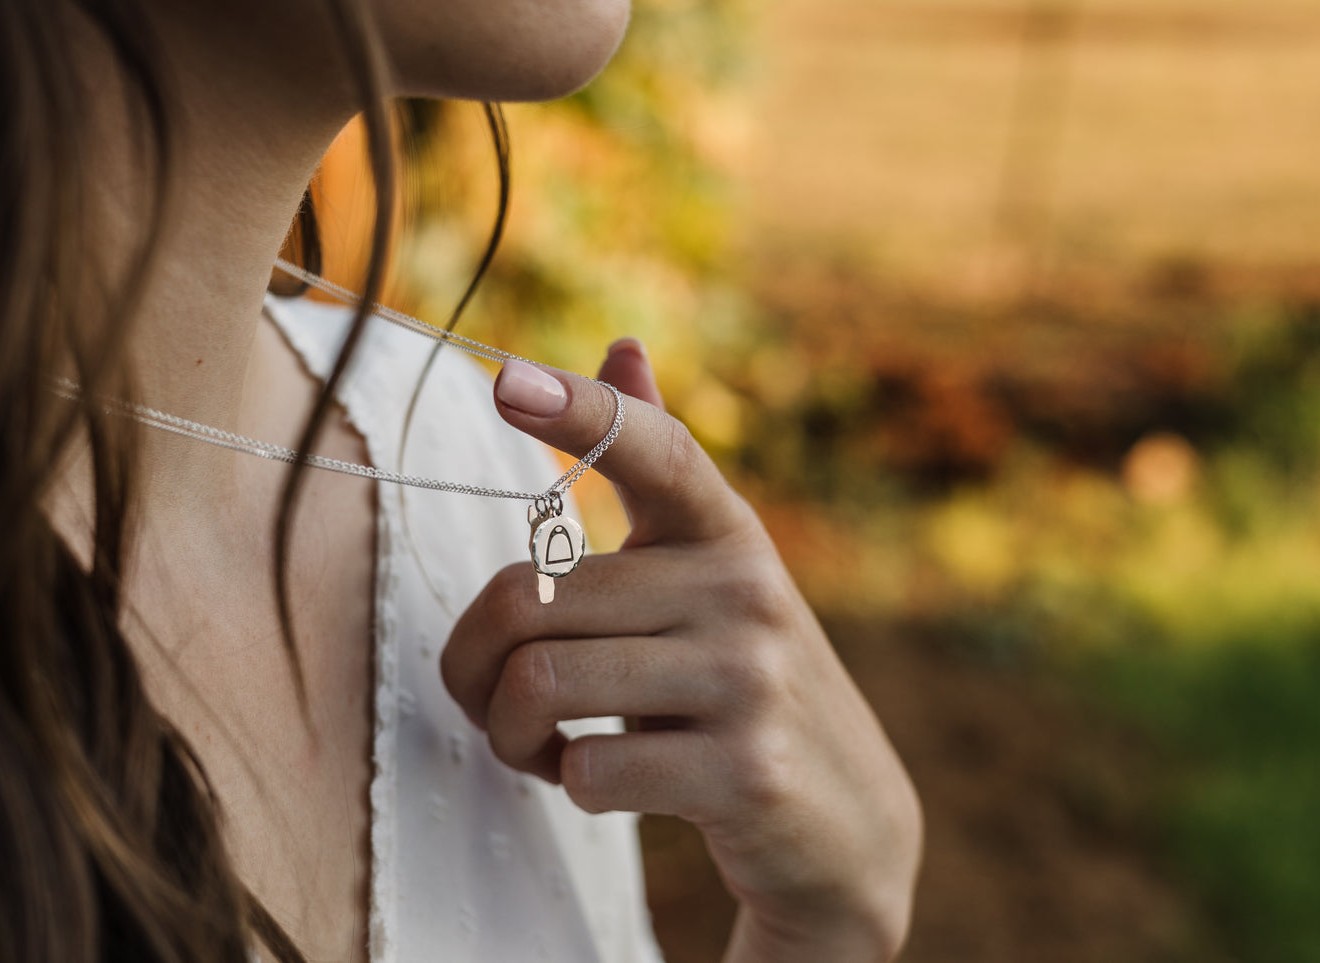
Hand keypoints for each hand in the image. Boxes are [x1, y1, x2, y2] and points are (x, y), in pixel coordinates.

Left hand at [442, 341, 921, 961]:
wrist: (845, 820)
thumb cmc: (740, 681)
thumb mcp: (712, 574)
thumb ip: (660, 472)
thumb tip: (623, 345)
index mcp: (726, 531)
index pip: (655, 449)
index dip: (577, 410)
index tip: (503, 380)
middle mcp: (744, 590)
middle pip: (528, 600)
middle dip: (473, 666)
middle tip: (491, 699)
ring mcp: (751, 680)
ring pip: (540, 685)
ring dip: (509, 733)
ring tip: (539, 743)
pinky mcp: (746, 771)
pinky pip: (587, 769)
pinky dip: (564, 783)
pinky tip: (595, 780)